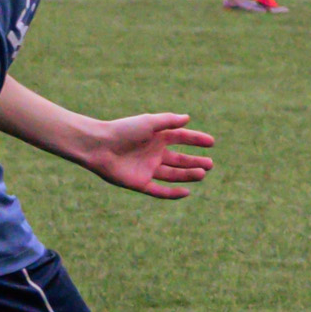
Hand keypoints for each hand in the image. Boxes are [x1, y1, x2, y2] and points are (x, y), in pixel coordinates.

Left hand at [76, 114, 214, 199]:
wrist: (99, 146)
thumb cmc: (123, 131)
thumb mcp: (148, 123)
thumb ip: (168, 121)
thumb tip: (187, 118)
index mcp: (156, 137)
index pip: (181, 138)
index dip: (196, 140)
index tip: (211, 143)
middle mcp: (153, 153)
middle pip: (179, 159)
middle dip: (195, 162)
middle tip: (210, 164)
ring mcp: (147, 168)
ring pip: (173, 175)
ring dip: (188, 175)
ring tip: (203, 173)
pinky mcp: (140, 183)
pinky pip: (159, 190)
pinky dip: (172, 193)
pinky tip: (187, 192)